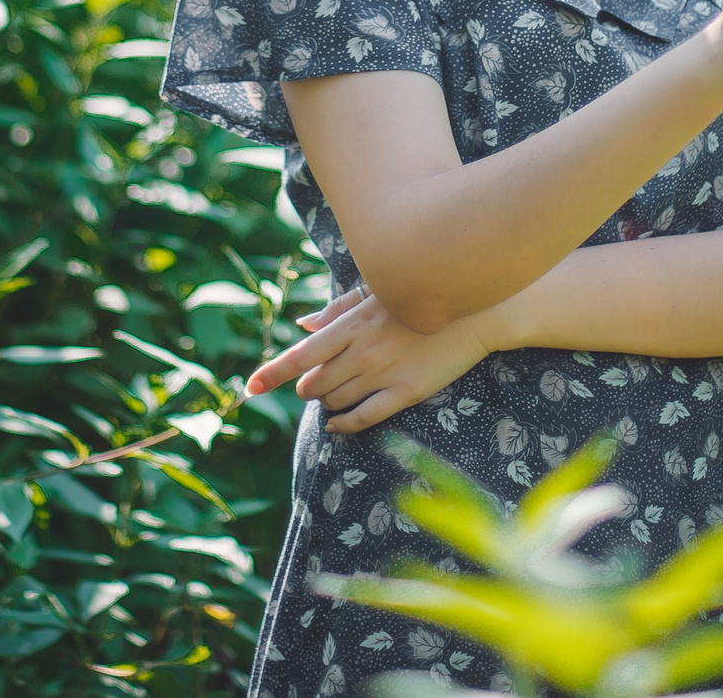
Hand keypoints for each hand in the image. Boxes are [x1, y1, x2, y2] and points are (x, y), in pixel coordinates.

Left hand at [244, 284, 491, 434]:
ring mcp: (384, 373)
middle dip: (308, 389)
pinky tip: (337, 426)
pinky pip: (363, 418)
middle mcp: (362, 351)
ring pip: (336, 402)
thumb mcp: (375, 296)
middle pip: (316, 383)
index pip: (301, 354)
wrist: (473, 313)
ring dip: (326, 404)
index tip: (249, 388)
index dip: (272, 373)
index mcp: (352, 325)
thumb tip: (302, 327)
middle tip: (313, 386)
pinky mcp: (405, 392)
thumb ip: (336, 313)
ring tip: (330, 399)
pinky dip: (343, 425)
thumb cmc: (420, 299)